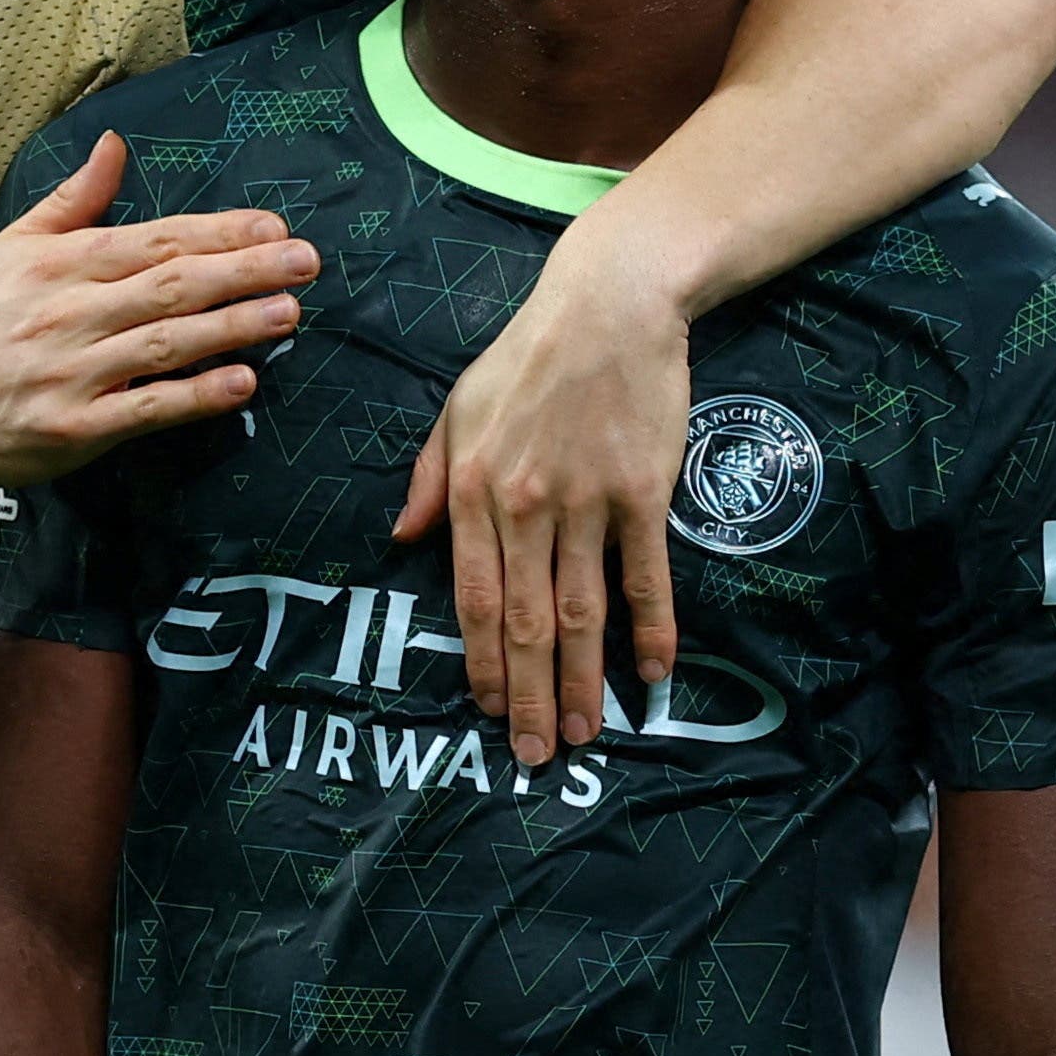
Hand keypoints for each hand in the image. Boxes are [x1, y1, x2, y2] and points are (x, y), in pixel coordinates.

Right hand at [0, 134, 318, 484]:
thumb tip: (115, 144)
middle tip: (305, 261)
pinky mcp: (73, 430)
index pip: (153, 240)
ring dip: (232, 326)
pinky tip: (240, 384)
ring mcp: (72, 374)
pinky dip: (193, 396)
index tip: (273, 226)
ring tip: (288, 313)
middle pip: (171, 286)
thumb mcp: (12, 248)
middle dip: (243, 271)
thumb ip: (72, 200)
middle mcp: (68, 312)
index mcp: (59, 264)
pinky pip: (144, 409)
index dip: (217, 233)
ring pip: (165, 343)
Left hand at [392, 203, 689, 763]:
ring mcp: (586, 500)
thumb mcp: (457, 409)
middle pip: (525, 620)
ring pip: (582, 610)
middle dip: (532, 695)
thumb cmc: (527, 356)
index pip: (471, 598)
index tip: (491, 713)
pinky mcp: (642, 491)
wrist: (609, 302)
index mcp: (473, 490)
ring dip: (585, 679)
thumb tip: (404, 539)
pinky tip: (651, 674)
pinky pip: (645, 574)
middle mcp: (524, 504)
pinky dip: (651, 628)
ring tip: (588, 734)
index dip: (482, 664)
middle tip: (538, 753)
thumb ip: (429, 478)